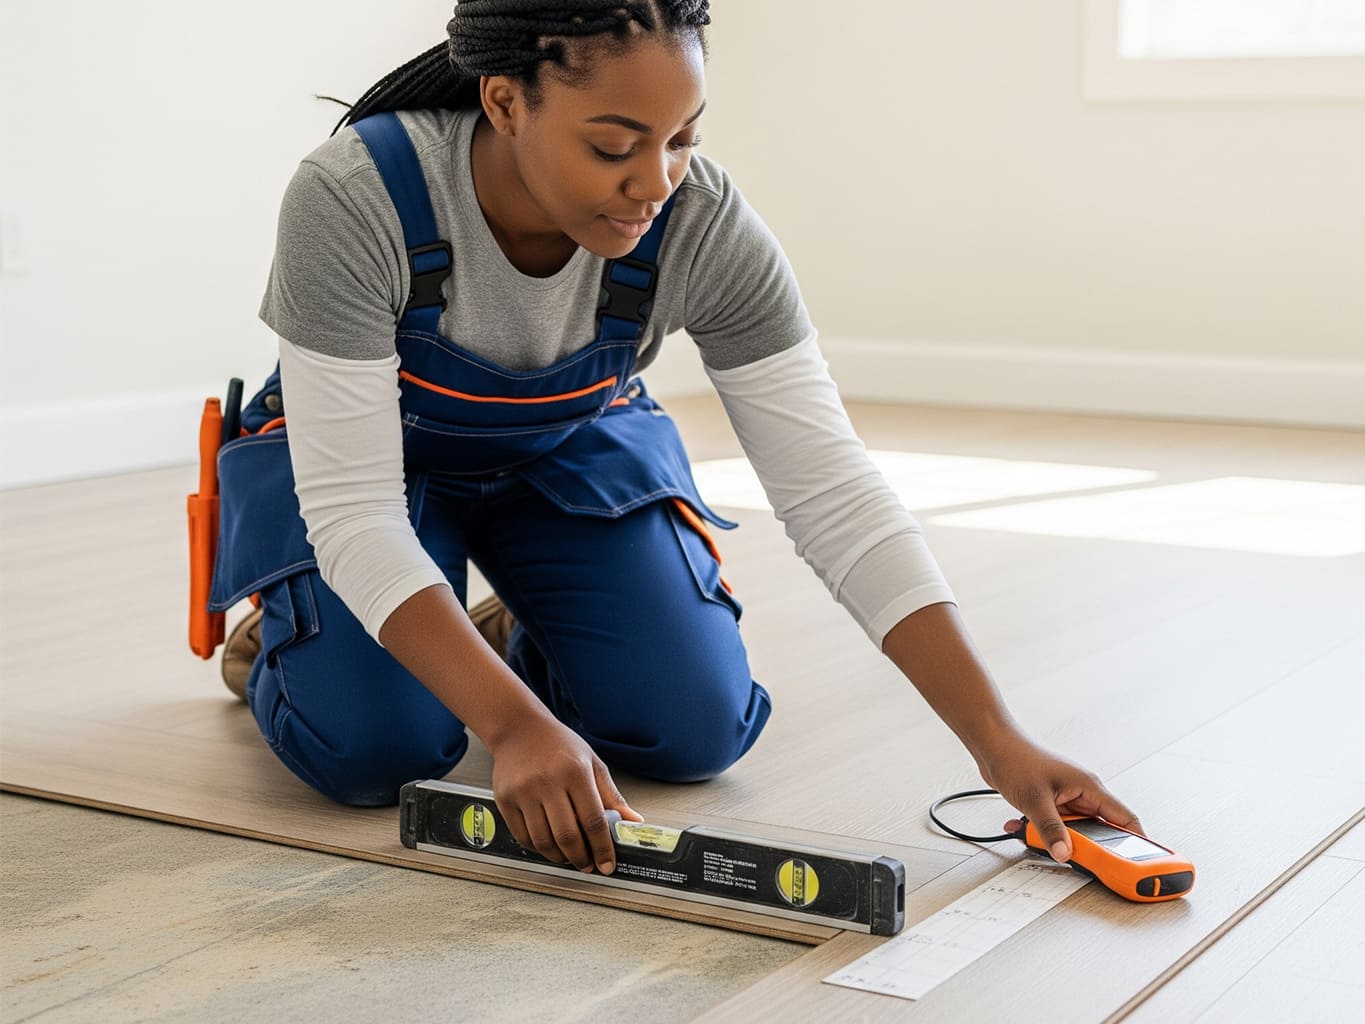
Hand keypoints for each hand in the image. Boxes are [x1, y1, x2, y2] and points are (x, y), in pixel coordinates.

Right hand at [488, 714, 642, 873]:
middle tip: (588, 865)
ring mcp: (523, 792)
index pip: (594, 820)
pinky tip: (549, 846)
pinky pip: (523, 837)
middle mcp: (548, 782)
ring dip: (560, 857)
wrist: (519, 728)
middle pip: (567, 836)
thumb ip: (611, 796)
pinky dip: (539, 849)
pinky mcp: (505, 800)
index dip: (603, 848)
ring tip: (570, 857)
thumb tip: (633, 821)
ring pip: (544, 841)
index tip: (607, 864)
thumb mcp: (592, 762)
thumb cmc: (558, 744)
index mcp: (575, 772)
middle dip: (581, 858)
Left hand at [976, 733, 1142, 862]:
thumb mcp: (1035, 800)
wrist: (993, 745)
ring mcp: (1066, 798)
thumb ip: (1051, 829)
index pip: (1124, 818)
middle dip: (1089, 847)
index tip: (1139, 863)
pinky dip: (1041, 831)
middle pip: (1098, 829)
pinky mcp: (1051, 802)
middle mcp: (1081, 793)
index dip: (1136, 841)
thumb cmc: (1016, 759)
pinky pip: (1054, 824)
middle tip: (1082, 862)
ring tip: (1039, 839)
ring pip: (1073, 829)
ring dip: (1058, 838)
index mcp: (1089, 787)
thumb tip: (1065, 853)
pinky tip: (1021, 829)